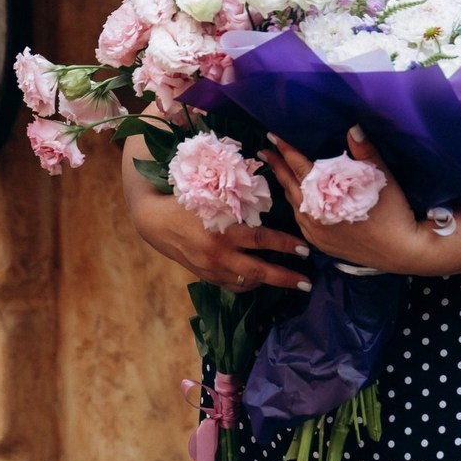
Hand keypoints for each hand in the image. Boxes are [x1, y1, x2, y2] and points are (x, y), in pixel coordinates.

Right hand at [123, 158, 309, 293]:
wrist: (154, 221)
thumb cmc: (186, 199)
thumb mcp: (212, 193)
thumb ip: (238, 195)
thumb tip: (268, 174)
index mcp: (222, 229)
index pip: (263, 240)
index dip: (286, 245)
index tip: (305, 249)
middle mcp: (218, 254)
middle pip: (259, 270)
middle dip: (285, 277)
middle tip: (307, 282)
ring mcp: (210, 269)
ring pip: (247, 282)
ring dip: (268, 283)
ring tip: (289, 282)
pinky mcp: (205, 276)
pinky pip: (232, 285)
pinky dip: (248, 283)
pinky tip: (260, 280)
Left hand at [261, 127, 425, 272]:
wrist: (401, 250)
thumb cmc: (394, 211)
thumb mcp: (381, 177)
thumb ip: (365, 152)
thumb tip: (353, 127)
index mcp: (326, 196)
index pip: (300, 168)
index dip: (287, 151)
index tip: (274, 136)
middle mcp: (315, 215)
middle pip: (291, 186)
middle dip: (278, 167)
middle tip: (266, 151)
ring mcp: (316, 232)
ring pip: (294, 206)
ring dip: (286, 187)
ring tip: (279, 172)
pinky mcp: (322, 244)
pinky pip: (302, 222)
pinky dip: (297, 207)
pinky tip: (297, 200)